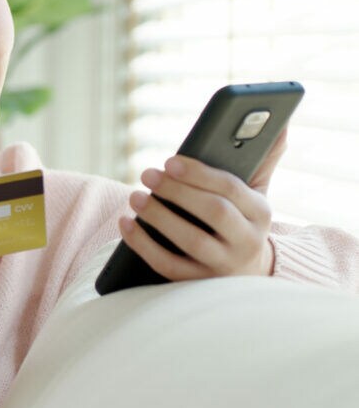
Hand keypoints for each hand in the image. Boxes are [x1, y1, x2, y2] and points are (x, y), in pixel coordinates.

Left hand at [118, 130, 287, 279]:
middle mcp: (247, 241)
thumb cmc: (240, 218)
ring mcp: (223, 265)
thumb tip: (281, 124)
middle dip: (177, 191)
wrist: (244, 272)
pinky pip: (168, 266)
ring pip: (191, 241)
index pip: (231, 188)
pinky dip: (143, 244)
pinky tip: (126, 223)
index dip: (198, 173)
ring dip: (158, 216)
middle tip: (147, 174)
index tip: (169, 160)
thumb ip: (262, 159)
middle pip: (213, 213)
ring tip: (134, 197)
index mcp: (261, 212)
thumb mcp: (254, 192)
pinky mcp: (198, 283)